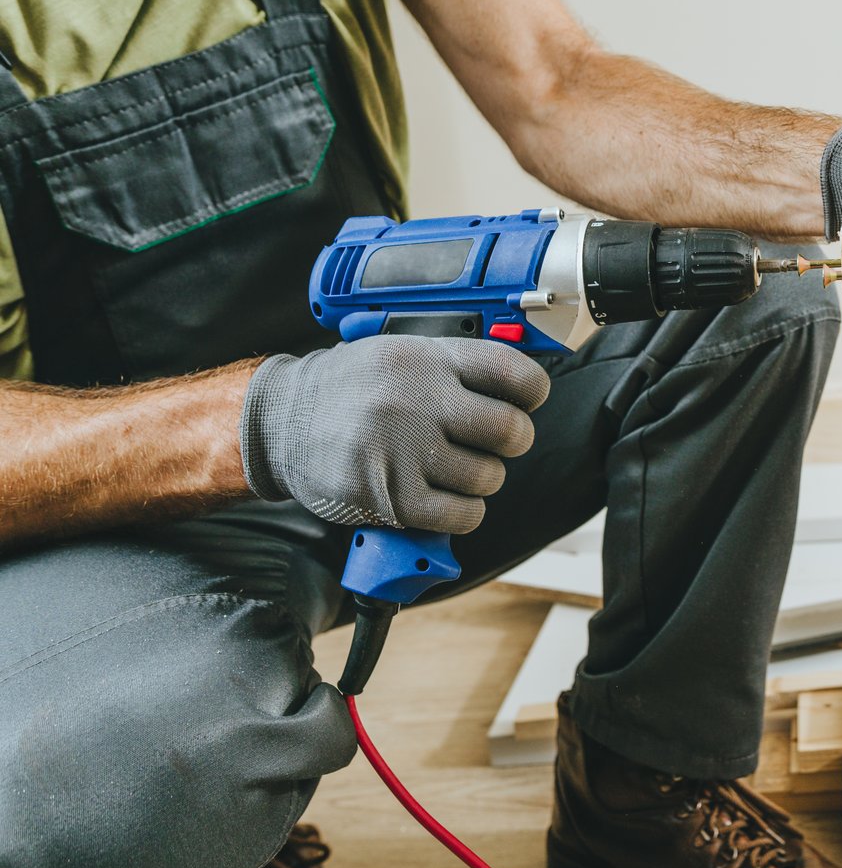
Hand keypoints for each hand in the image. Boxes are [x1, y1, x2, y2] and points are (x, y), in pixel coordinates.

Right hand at [239, 336, 550, 534]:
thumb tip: (521, 384)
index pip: (512, 372)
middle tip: (495, 443)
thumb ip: (455, 364)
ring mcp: (402, 450)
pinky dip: (465, 512)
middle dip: (514, 440)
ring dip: (483, 478)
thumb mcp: (400, 353)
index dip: (533, 392)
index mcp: (426, 359)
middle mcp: (416, 401)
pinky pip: (462, 514)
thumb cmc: (351, 388)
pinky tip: (447, 498)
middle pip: (510, 430)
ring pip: (489, 477)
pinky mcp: (391, 497)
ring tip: (456, 468)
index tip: (527, 402)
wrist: (281, 422)